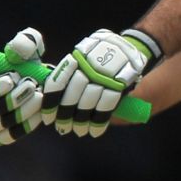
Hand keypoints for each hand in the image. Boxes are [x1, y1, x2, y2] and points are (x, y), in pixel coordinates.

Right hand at [0, 28, 46, 144]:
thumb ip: (23, 43)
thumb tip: (13, 52)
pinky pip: (12, 134)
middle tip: (31, 85)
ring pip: (1, 124)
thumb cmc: (30, 62)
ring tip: (39, 96)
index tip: (12, 78)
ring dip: (22, 110)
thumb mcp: (29, 46)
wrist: (44, 82)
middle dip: (12, 99)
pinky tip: (40, 111)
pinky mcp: (6, 135)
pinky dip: (26, 124)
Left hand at [43, 28, 159, 137]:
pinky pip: (106, 105)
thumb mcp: (85, 57)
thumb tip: (55, 102)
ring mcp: (105, 75)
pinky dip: (99, 121)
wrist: (133, 49)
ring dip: (82, 120)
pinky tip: (95, 131)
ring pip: (88, 101)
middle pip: (72, 94)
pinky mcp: (120, 83)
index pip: (58, 81)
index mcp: (77, 58)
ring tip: (79, 131)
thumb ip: (71, 76)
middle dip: (65, 115)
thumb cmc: (103, 58)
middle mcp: (89, 65)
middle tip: (62, 128)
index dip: (51, 102)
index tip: (47, 118)